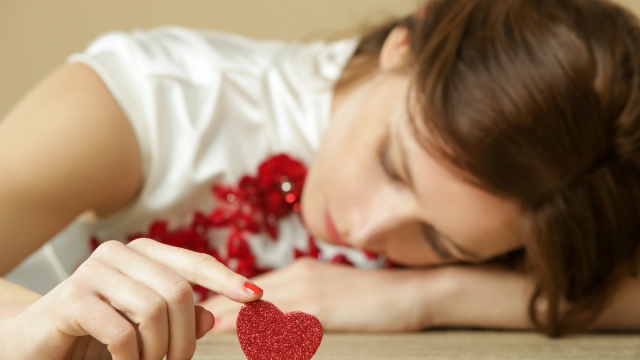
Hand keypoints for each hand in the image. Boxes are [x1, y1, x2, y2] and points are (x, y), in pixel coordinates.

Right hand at [0, 238, 261, 359]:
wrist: (35, 344)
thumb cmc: (96, 334)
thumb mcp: (146, 328)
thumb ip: (180, 318)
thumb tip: (214, 314)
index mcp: (144, 254)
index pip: (195, 264)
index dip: (227, 280)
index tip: (256, 298)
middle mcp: (121, 253)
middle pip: (179, 292)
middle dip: (184, 338)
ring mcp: (95, 271)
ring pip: (154, 310)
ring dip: (157, 351)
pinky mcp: (72, 298)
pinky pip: (122, 331)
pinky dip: (129, 357)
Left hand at [201, 257, 439, 331]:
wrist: (417, 290)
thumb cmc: (376, 296)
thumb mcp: (331, 292)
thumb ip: (301, 299)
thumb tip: (269, 318)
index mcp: (298, 272)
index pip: (246, 288)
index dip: (219, 302)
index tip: (193, 314)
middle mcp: (297, 277)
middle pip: (242, 297)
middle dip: (213, 312)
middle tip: (185, 327)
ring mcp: (309, 291)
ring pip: (254, 310)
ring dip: (225, 325)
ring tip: (196, 337)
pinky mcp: (322, 309)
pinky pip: (279, 324)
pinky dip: (255, 335)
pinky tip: (238, 341)